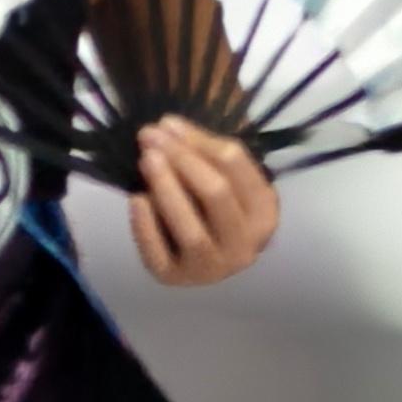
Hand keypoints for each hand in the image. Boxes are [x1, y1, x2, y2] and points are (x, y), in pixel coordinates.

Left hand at [130, 117, 278, 286]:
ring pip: (190, 229)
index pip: (235, 165)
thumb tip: (167, 126)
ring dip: (166, 189)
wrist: (206, 256)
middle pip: (215, 194)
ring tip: (146, 160)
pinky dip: (146, 225)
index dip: (199, 140)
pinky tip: (136, 198)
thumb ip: (203, 150)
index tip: (168, 123)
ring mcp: (211, 268)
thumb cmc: (215, 207)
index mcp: (264, 212)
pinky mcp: (175, 278)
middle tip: (150, 136)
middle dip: (181, 159)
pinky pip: (158, 253)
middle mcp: (245, 245)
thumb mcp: (224, 178)